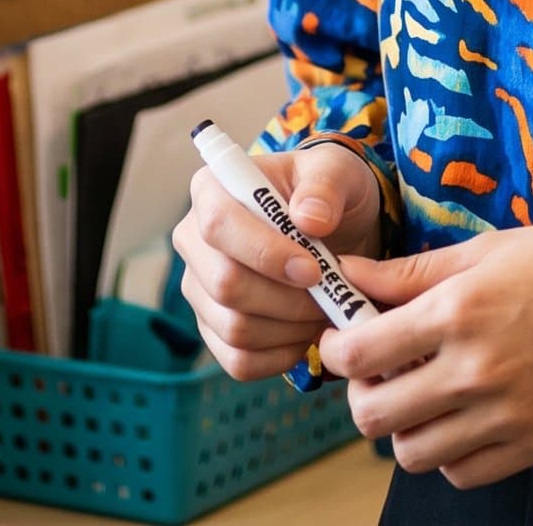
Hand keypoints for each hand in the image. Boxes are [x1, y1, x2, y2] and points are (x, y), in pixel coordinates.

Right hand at [173, 141, 383, 380]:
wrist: (336, 228)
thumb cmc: (328, 191)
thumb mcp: (338, 171)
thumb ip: (327, 184)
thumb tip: (308, 219)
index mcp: (212, 190)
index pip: (218, 226)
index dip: (264, 253)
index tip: (313, 269)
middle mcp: (194, 241)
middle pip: (224, 285)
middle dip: (287, 298)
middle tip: (331, 294)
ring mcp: (200, 289)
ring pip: (234, 329)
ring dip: (290, 328)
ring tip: (326, 308)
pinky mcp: (213, 329)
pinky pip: (239, 361)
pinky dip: (281, 356)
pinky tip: (308, 333)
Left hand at [314, 225, 532, 489]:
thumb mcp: (491, 248)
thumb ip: (414, 271)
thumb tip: (349, 273)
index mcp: (461, 310)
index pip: (360, 351)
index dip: (336, 346)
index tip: (342, 337)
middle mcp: (478, 369)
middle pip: (374, 414)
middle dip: (361, 392)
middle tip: (377, 369)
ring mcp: (508, 415)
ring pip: (412, 453)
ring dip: (402, 426)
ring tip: (420, 392)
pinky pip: (463, 472)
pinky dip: (448, 452)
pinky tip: (460, 415)